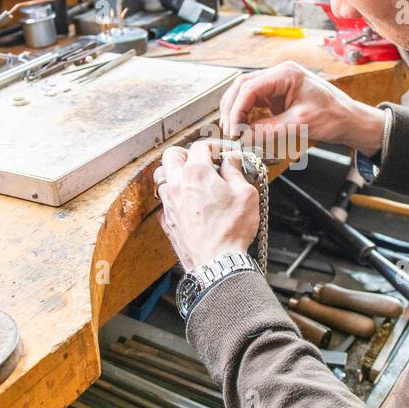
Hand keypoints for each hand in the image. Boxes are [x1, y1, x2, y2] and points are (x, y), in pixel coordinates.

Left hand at [155, 142, 260, 271]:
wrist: (216, 262)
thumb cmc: (232, 230)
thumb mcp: (246, 194)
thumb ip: (236, 172)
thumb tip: (231, 160)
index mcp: (196, 173)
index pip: (200, 146)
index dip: (214, 146)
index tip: (223, 155)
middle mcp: (177, 185)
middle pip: (170, 155)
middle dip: (185, 154)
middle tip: (201, 162)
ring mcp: (168, 204)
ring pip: (162, 178)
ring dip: (175, 175)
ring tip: (192, 182)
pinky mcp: (167, 222)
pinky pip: (164, 202)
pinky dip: (174, 198)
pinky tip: (188, 205)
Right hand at [219, 61, 387, 155]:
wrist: (350, 120)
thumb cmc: (334, 116)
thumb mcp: (300, 124)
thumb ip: (269, 129)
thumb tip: (244, 136)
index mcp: (285, 73)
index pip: (249, 87)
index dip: (237, 109)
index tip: (233, 129)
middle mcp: (279, 74)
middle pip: (242, 87)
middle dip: (232, 109)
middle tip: (230, 131)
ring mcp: (277, 84)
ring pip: (245, 93)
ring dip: (236, 111)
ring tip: (234, 131)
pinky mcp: (278, 95)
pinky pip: (255, 102)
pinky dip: (246, 114)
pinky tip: (244, 128)